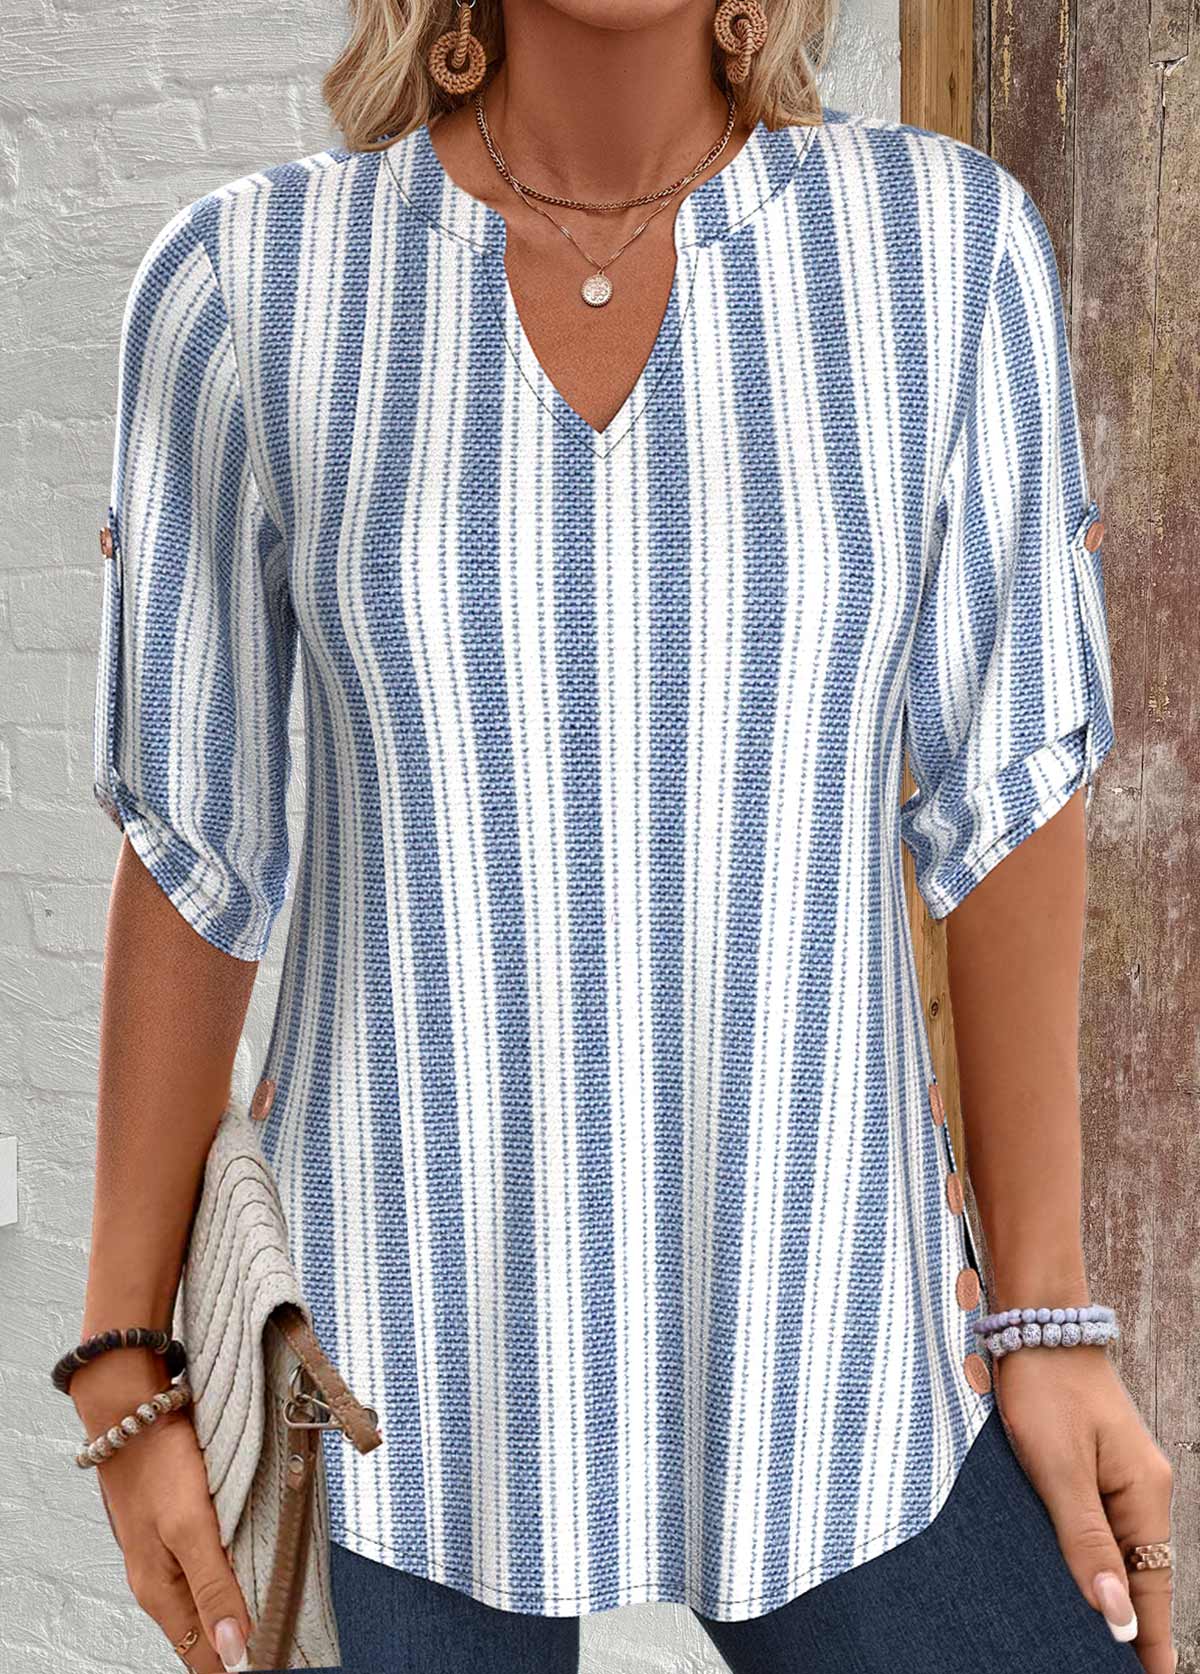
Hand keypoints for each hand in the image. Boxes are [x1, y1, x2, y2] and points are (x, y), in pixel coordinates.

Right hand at [72, 1357, 253, 1671]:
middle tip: (288, 1635)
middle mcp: (160, 1581)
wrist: (132, 1411)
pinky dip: (230, 1577)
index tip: (281, 1657)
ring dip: (238, 1609)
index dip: (240, 1663)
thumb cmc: (158, 1463)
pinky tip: (251, 1567)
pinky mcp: (175, 1529)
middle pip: (205, 1633)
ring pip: (206, 1601)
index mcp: (160, 1593)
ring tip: (278, 1607)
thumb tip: (233, 1654)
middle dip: (242, 1642)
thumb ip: (213, 1589)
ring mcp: (165, 1555)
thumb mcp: (190, 1528)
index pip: (203, 1656)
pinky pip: (205, 1570)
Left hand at [994, 1345, 1175, 1673]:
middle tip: (1099, 1668)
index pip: (1154, 1587)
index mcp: (1145, 1496)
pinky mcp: (1094, 1465)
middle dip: (1127, 1624)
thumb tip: (1117, 1615)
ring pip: (1120, 1552)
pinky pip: (1100, 1526)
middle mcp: (1142, 1491)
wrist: (1034, 1325)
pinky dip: (1091, 1558)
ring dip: (1107, 1593)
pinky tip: (1071, 1581)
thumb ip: (1086, 1542)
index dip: (1148, 1639)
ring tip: (1084, 1642)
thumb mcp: (1058, 1469)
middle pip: (1141, 1575)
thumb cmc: (1045, 1389)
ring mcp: (1120, 1477)